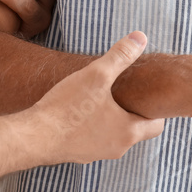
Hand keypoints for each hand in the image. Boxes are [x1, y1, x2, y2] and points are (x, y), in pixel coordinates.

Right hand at [30, 32, 164, 164]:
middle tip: (125, 91)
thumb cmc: (67, 108)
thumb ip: (120, 56)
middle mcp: (118, 149)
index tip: (146, 93)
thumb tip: (141, 37)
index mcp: (129, 133)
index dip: (154, 108)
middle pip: (136, 130)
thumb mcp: (96, 75)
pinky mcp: (80, 154)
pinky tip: (81, 111)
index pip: (157, 125)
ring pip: (115, 135)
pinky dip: (94, 127)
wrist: (34, 137)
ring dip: (112, 119)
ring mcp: (98, 154)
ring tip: (102, 99)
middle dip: (133, 111)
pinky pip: (95, 140)